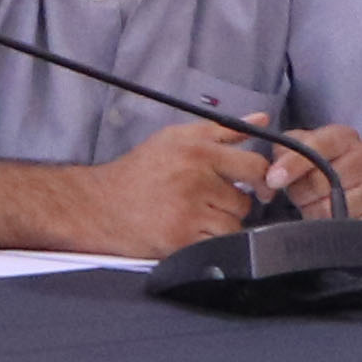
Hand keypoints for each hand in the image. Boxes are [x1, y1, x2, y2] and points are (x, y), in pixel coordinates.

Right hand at [71, 115, 284, 259]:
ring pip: (233, 225)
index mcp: (198, 151)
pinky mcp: (182, 239)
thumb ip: (222, 130)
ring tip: (197, 217)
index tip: (256, 186)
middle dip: (231, 204)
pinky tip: (190, 232)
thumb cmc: (139, 171)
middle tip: (210, 202)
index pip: (254, 166)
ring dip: (220, 225)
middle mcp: (195, 179)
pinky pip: (216, 244)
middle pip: (245, 201)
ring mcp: (189, 211)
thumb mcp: (176, 138)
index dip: (260, 179)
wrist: (99, 204)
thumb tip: (262, 118)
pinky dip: (208, 241)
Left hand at [275, 126, 361, 228]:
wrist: (356, 191)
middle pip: (321, 179)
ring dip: (316, 210)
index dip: (293, 163)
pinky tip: (329, 222)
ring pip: (332, 205)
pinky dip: (333, 228)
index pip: (317, 146)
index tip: (273, 179)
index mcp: (344, 137)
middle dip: (302, 192)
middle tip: (302, 194)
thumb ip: (283, 151)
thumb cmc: (320, 169)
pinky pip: (349, 227)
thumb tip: (273, 167)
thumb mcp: (300, 152)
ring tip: (317, 206)